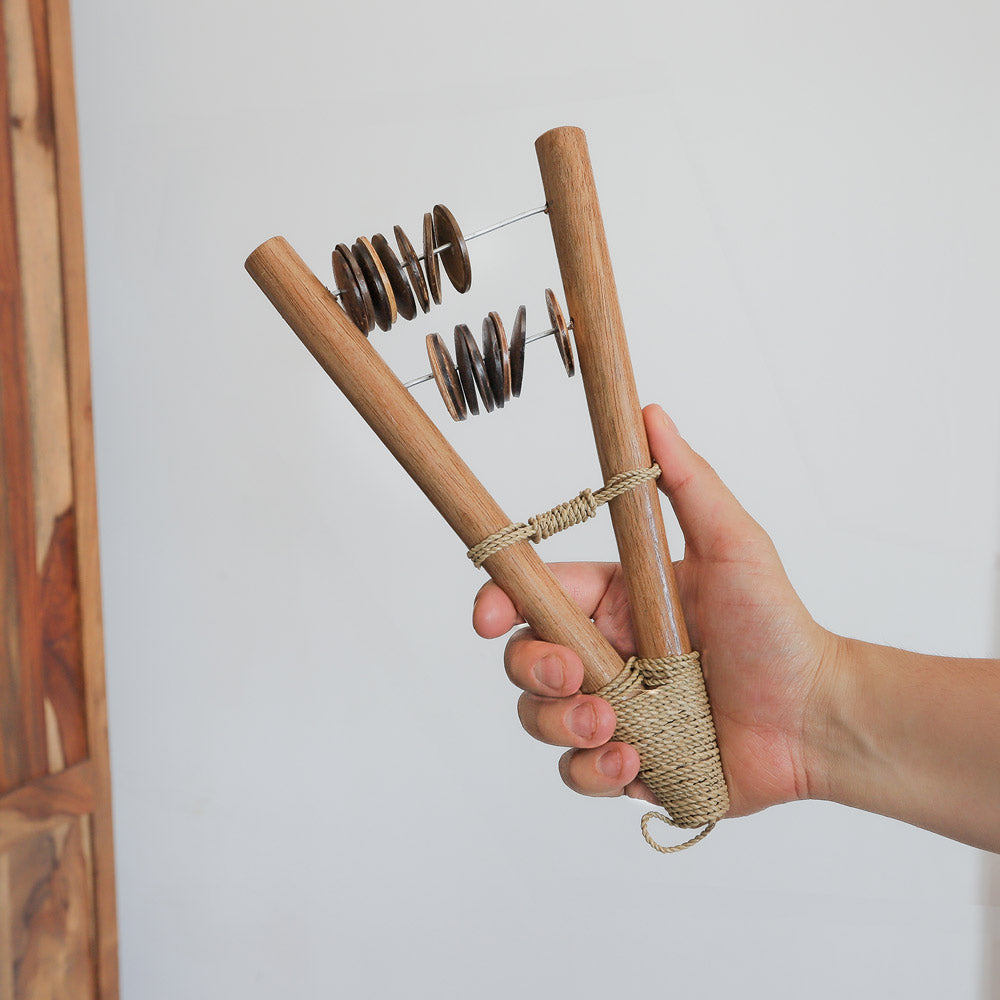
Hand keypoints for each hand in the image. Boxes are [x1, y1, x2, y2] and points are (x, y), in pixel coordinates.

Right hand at [472, 404, 838, 817]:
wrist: (816, 718)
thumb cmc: (778, 627)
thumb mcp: (734, 545)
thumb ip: (687, 483)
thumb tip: (650, 414)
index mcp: (615, 601)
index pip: (536, 594)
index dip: (500, 602)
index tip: (489, 617)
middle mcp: (605, 654)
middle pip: (525, 659)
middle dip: (535, 670)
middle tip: (578, 677)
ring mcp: (612, 711)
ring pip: (540, 719)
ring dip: (563, 725)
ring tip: (618, 728)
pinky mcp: (628, 763)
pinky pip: (578, 774)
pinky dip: (594, 771)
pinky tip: (634, 760)